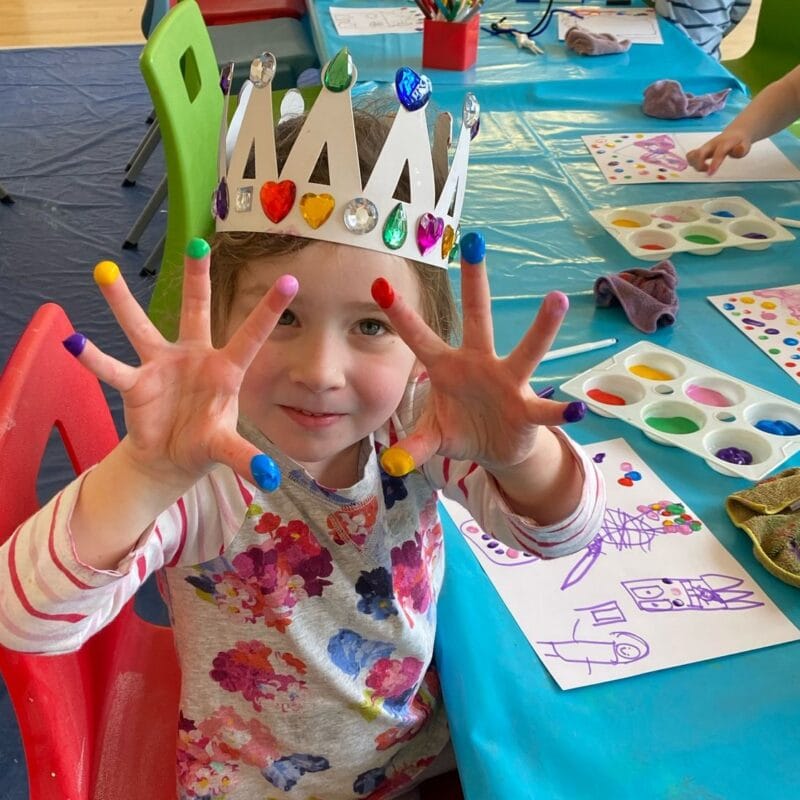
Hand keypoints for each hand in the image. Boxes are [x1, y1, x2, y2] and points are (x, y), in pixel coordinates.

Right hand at [69, 239, 296, 491]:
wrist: (171, 458)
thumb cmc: (206, 442)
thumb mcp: (226, 449)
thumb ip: (246, 458)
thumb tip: (272, 478)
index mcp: (226, 370)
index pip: (251, 336)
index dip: (269, 311)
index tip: (291, 281)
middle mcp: (194, 357)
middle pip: (195, 310)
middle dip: (197, 277)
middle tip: (197, 240)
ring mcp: (162, 365)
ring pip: (141, 327)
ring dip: (122, 302)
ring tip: (104, 272)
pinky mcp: (135, 383)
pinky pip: (112, 368)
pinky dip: (93, 359)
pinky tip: (74, 342)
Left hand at [371, 232, 584, 477]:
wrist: (495, 448)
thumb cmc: (461, 429)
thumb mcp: (434, 438)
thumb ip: (414, 446)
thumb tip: (393, 465)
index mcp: (448, 368)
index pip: (420, 338)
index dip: (401, 315)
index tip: (379, 283)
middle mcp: (480, 365)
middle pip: (477, 317)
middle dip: (474, 282)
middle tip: (474, 240)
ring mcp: (508, 383)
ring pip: (525, 351)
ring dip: (540, 328)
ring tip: (557, 299)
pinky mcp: (527, 410)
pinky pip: (544, 410)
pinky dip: (559, 411)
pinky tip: (577, 410)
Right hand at [686, 129, 751, 175]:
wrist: (735, 133)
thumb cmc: (740, 142)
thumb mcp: (745, 145)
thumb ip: (741, 150)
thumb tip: (737, 151)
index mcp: (724, 143)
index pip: (718, 152)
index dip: (714, 163)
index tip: (709, 174)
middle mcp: (711, 144)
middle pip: (699, 153)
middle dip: (699, 165)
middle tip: (707, 170)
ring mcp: (704, 147)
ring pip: (691, 155)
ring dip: (695, 165)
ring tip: (705, 168)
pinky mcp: (700, 150)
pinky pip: (691, 156)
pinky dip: (692, 163)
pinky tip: (702, 166)